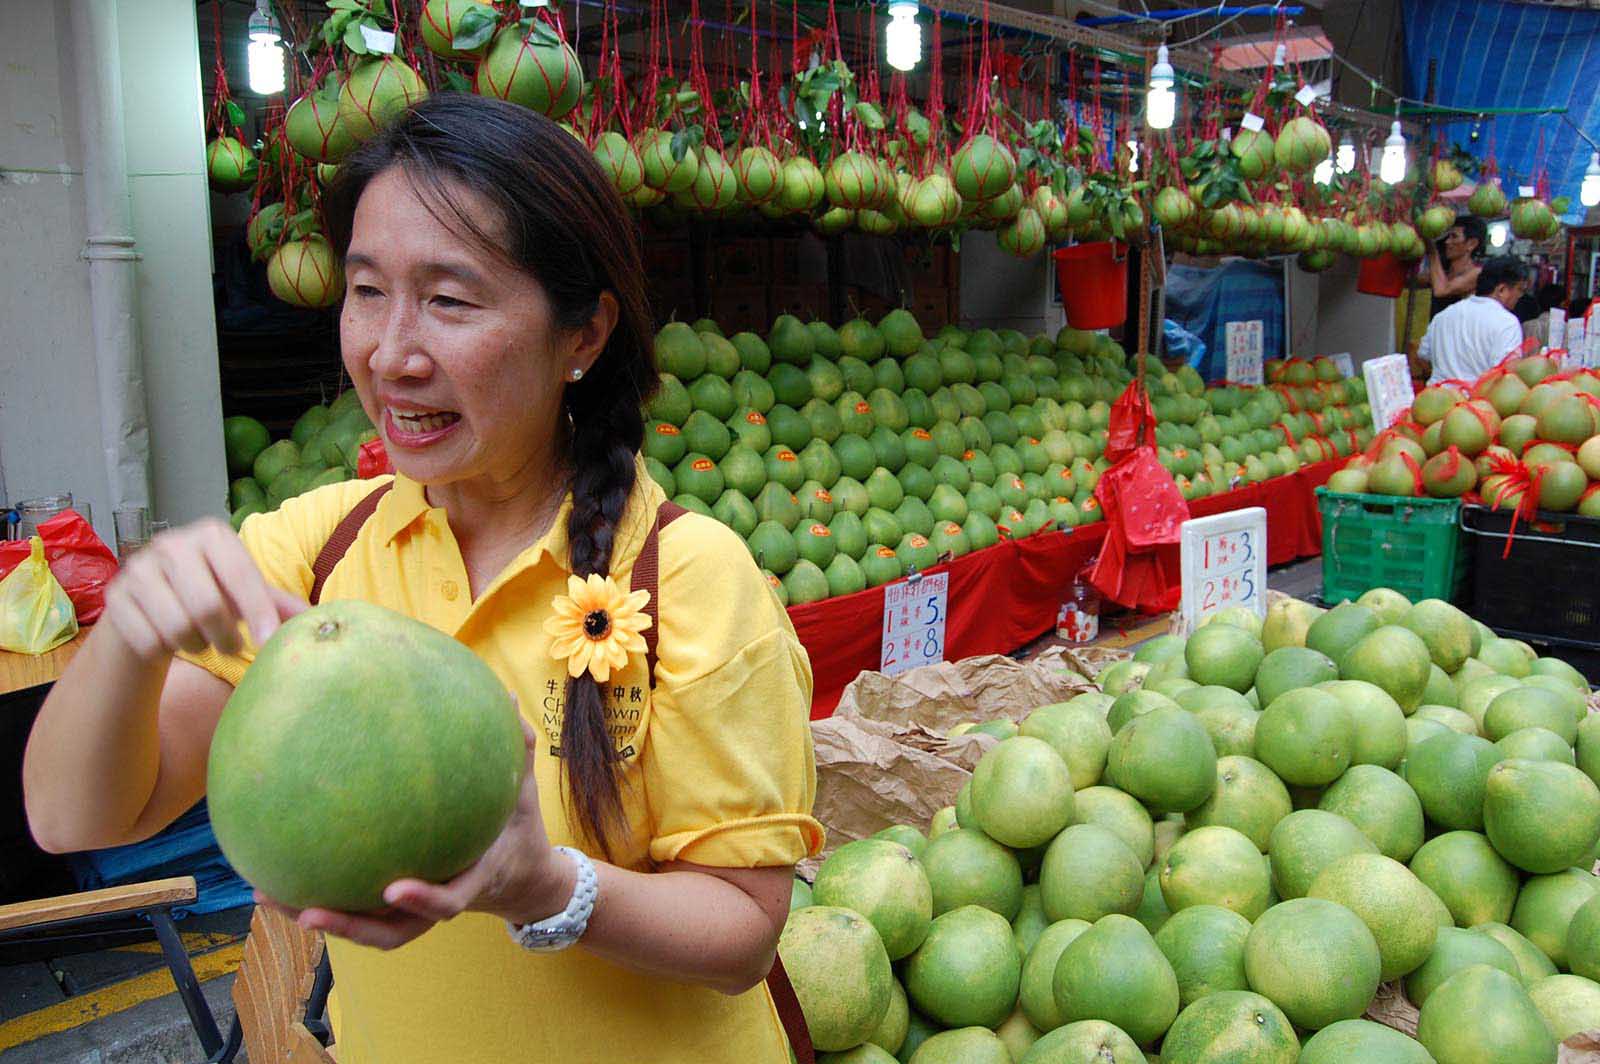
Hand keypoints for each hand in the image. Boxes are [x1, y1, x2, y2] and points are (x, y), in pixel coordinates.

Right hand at [102, 518, 304, 661]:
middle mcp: (172, 544)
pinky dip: (165, 651)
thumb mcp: (244, 594)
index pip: (240, 575)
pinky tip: (170, 642)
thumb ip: (278, 604)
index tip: (269, 642)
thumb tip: (324, 619)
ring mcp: (138, 569)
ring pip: (175, 626)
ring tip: (203, 643)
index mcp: (212, 535)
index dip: (258, 611)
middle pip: (206, 605)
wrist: (149, 604)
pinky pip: (147, 639)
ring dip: (196, 646)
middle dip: (226, 637)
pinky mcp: (115, 597)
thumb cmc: (211, 594)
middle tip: (234, 648)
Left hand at [262, 716, 570, 950]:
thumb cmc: (518, 827)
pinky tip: (276, 877)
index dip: (424, 900)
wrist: (519, 878)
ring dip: (319, 918)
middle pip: (392, 931)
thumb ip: (517, 751)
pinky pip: (356, 908)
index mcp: (474, 878)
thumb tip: (507, 696)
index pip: (451, 901)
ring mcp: (414, 910)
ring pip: (365, 928)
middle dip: (350, 925)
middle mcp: (439, 901)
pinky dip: (318, 899)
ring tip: (269, 896)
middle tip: (311, 910)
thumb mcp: (525, 791)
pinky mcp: (394, 906)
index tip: (392, 887)